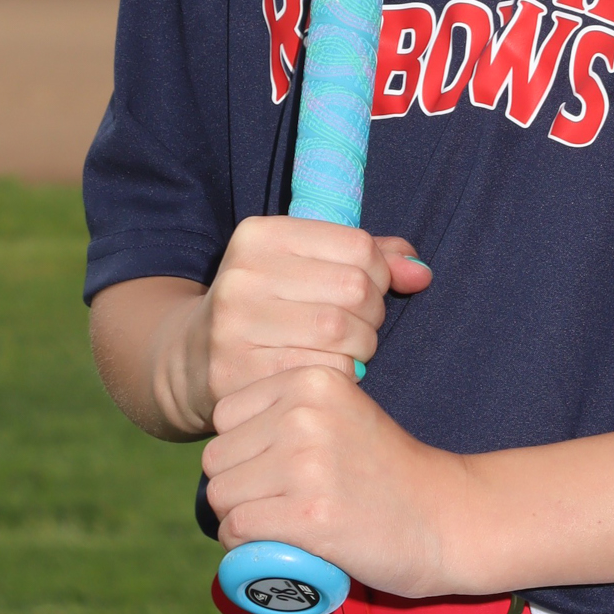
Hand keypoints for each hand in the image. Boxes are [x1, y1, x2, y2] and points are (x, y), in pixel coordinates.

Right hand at [161, 216, 431, 433]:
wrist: (191, 362)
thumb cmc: (269, 308)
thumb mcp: (307, 267)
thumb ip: (370, 259)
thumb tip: (422, 273)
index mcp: (259, 235)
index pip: (358, 246)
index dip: (379, 273)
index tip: (366, 291)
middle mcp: (242, 275)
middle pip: (354, 290)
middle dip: (372, 315)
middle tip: (359, 329)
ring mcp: (234, 326)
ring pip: (343, 334)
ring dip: (360, 349)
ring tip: (344, 351)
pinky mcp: (236, 375)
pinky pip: (321, 374)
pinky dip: (340, 378)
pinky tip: (324, 375)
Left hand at [202, 363, 470, 599]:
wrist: (448, 516)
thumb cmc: (390, 473)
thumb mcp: (344, 414)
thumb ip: (291, 413)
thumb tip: (226, 445)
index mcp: (312, 381)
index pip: (226, 414)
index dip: (241, 449)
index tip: (272, 470)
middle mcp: (305, 414)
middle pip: (217, 457)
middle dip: (235, 487)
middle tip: (274, 505)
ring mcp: (306, 464)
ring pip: (221, 495)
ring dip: (237, 519)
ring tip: (276, 525)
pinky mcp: (309, 516)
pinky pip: (238, 529)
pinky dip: (243, 546)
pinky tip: (274, 545)